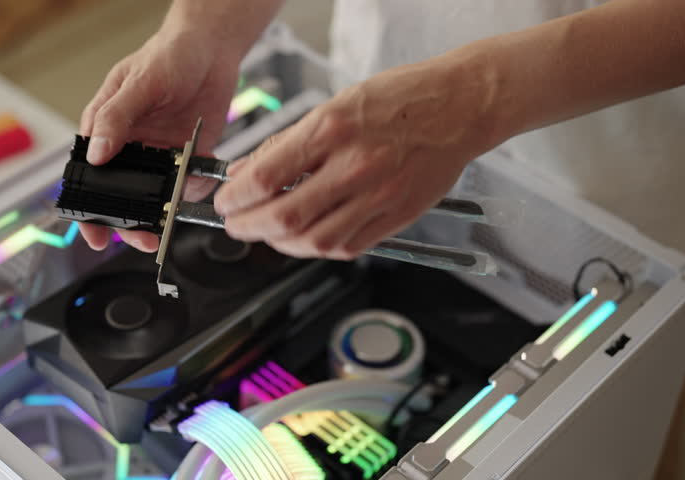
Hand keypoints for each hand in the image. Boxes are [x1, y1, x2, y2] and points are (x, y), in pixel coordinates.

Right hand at [78, 29, 240, 251]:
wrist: (211, 48)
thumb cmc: (168, 55)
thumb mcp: (138, 83)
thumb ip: (115, 118)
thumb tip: (96, 154)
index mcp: (105, 129)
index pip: (88, 176)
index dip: (89, 211)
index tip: (97, 236)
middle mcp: (130, 147)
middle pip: (121, 197)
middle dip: (129, 225)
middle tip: (143, 241)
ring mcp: (159, 154)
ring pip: (154, 197)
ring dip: (162, 215)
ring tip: (170, 224)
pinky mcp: (188, 156)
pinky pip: (188, 184)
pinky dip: (193, 191)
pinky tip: (198, 184)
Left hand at [213, 49, 502, 259]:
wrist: (459, 107)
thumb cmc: (399, 100)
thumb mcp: (334, 106)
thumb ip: (288, 142)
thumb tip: (247, 171)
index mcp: (332, 129)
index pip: (267, 177)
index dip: (235, 198)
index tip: (224, 203)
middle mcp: (354, 166)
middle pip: (285, 216)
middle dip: (248, 227)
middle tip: (236, 225)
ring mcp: (378, 195)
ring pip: (315, 241)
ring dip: (280, 244)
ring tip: (268, 234)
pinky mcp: (398, 216)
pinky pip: (349, 247)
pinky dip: (319, 249)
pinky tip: (306, 239)